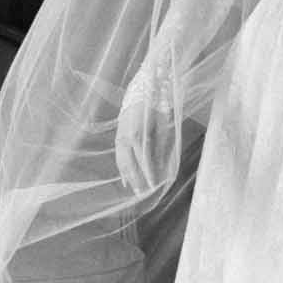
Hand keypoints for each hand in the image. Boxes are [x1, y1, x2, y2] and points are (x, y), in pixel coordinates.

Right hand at [114, 79, 175, 194]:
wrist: (146, 87)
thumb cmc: (158, 107)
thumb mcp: (163, 127)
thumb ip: (159, 148)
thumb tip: (161, 168)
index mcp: (137, 134)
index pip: (142, 160)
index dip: (147, 174)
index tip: (153, 187)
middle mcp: (125, 137)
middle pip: (129, 164)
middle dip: (137, 181)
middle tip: (144, 195)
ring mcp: (120, 137)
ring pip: (122, 162)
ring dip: (129, 177)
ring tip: (135, 191)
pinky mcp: (119, 136)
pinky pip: (119, 156)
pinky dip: (122, 169)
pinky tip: (126, 180)